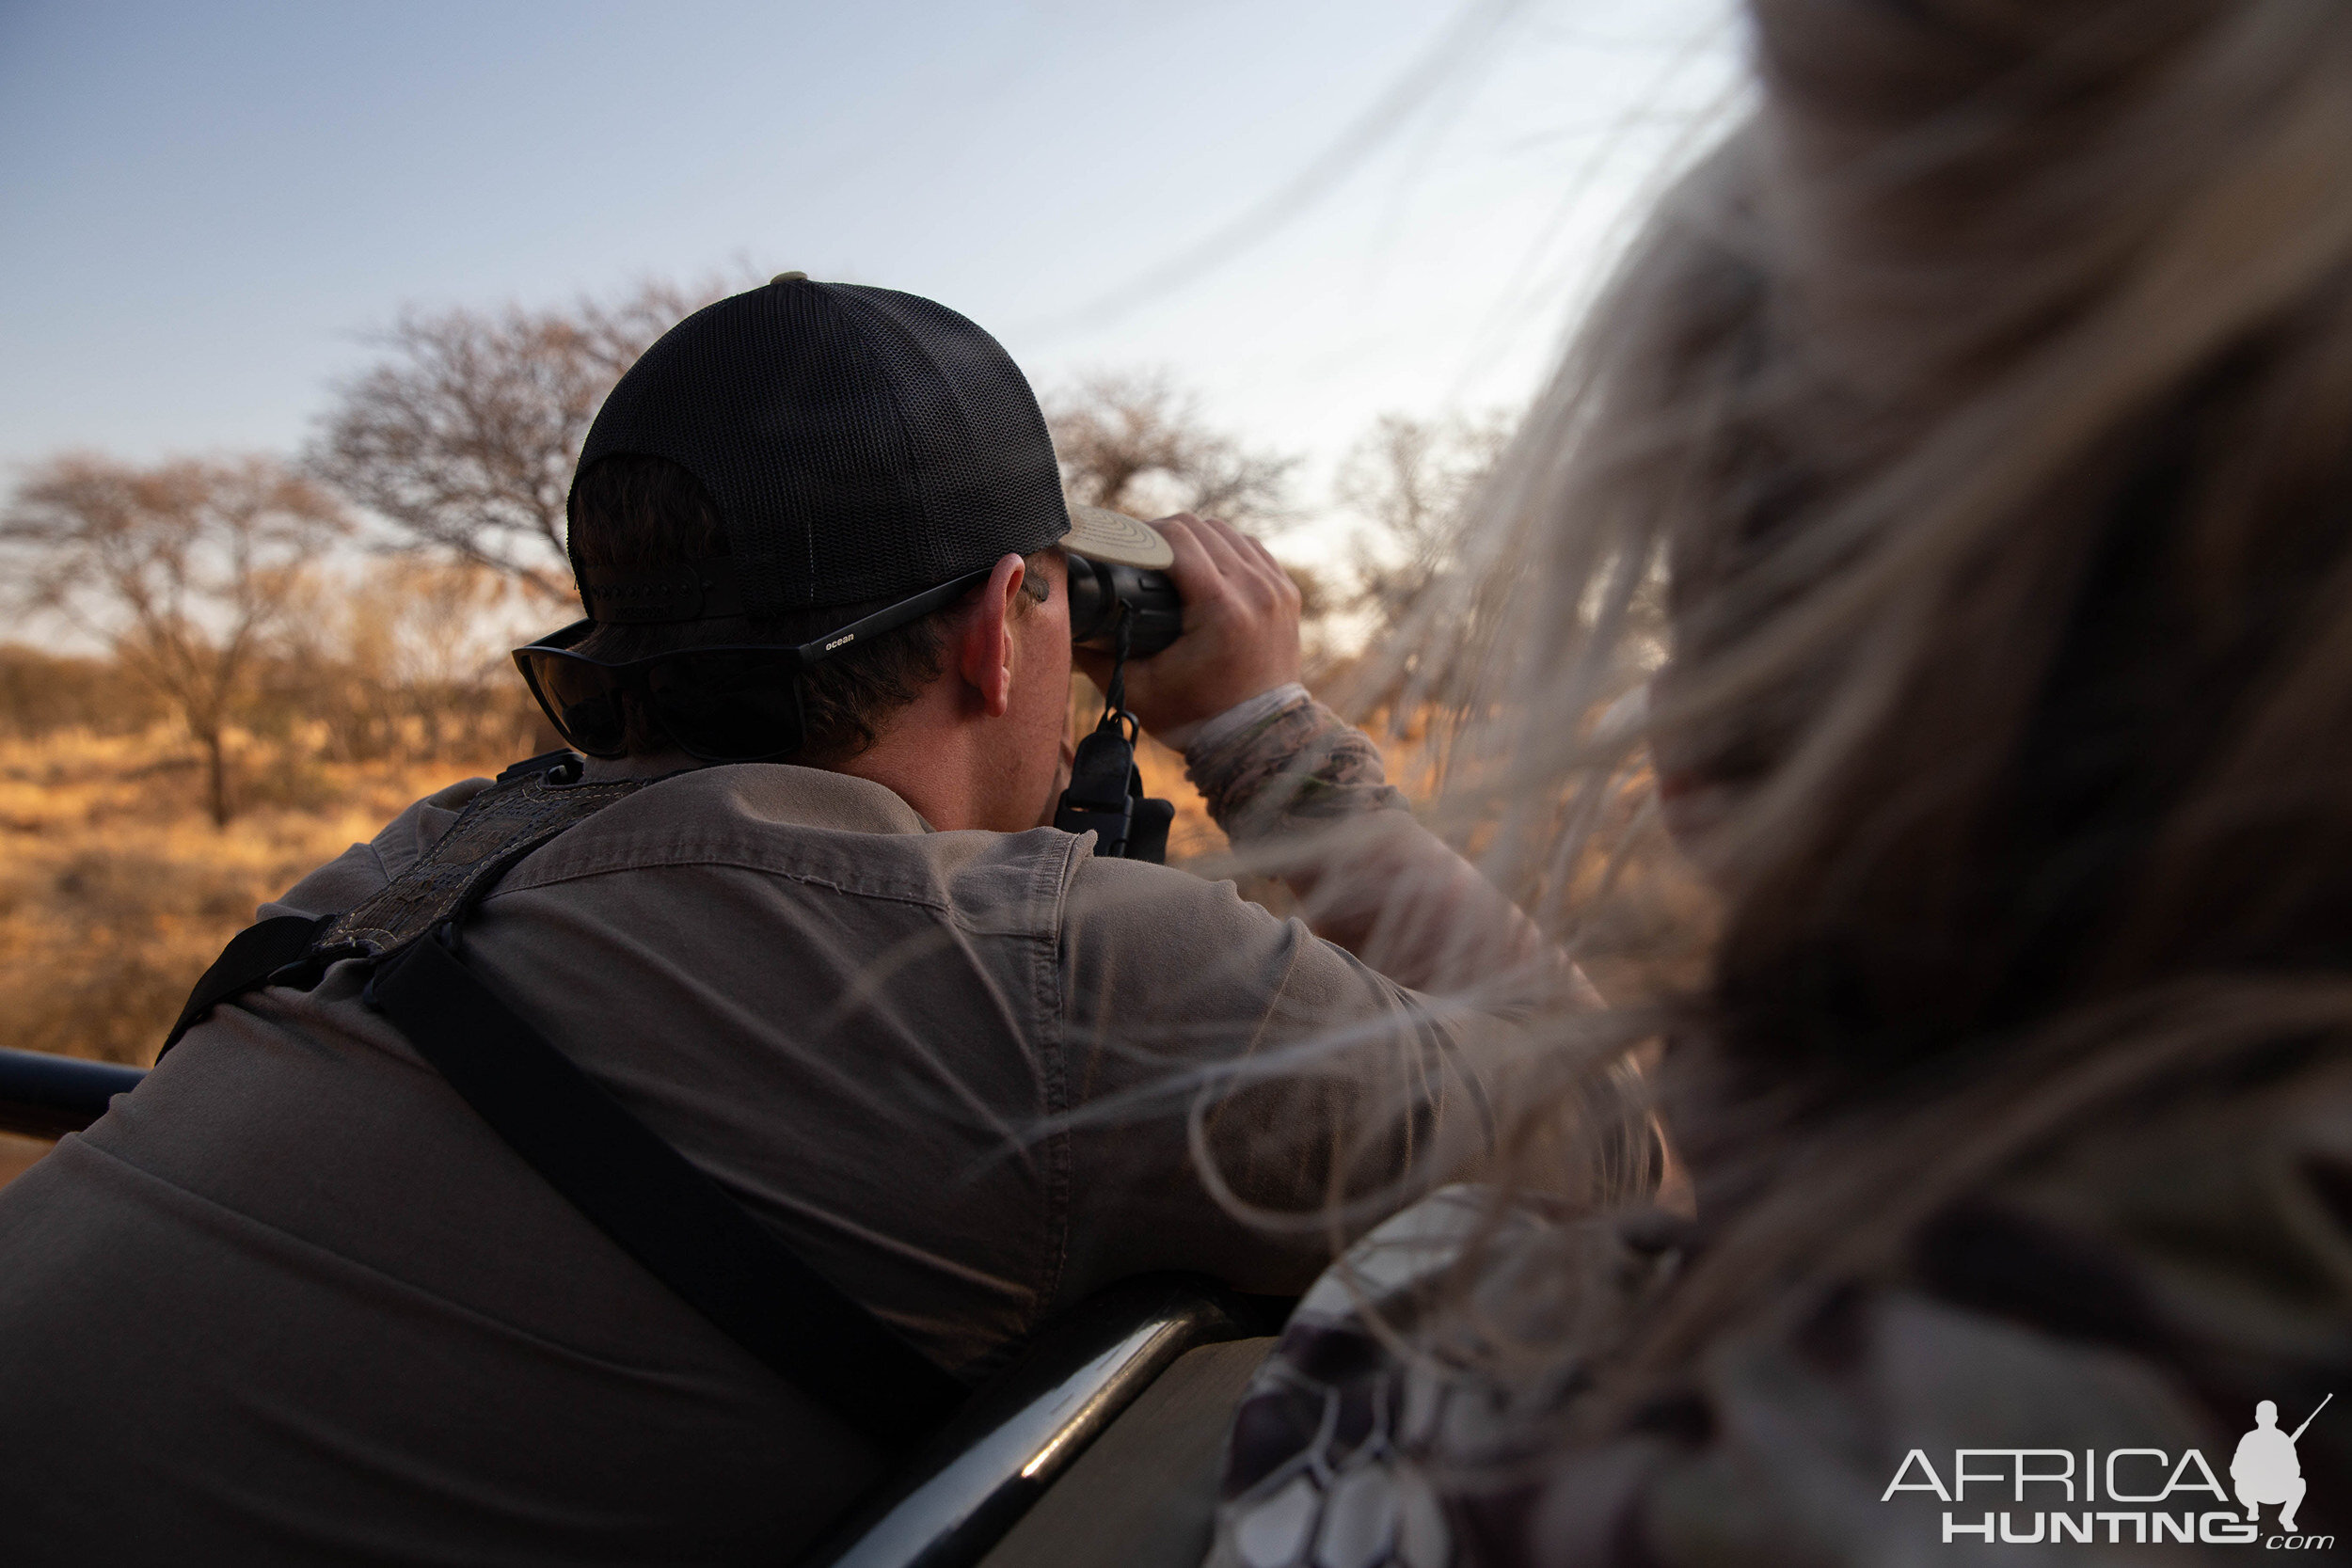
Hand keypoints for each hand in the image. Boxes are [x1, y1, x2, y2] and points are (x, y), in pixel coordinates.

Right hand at [1073, 513, 1301, 739]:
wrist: (1256, 741)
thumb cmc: (1195, 719)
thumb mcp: (1137, 689)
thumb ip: (1095, 654)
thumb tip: (1063, 618)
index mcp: (1221, 608)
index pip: (1176, 538)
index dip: (1140, 534)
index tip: (1119, 546)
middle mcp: (1255, 590)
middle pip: (1199, 528)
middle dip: (1162, 534)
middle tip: (1137, 554)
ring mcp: (1276, 589)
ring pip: (1226, 532)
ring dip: (1194, 539)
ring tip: (1168, 559)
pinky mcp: (1287, 593)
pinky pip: (1251, 549)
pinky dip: (1224, 550)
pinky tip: (1204, 565)